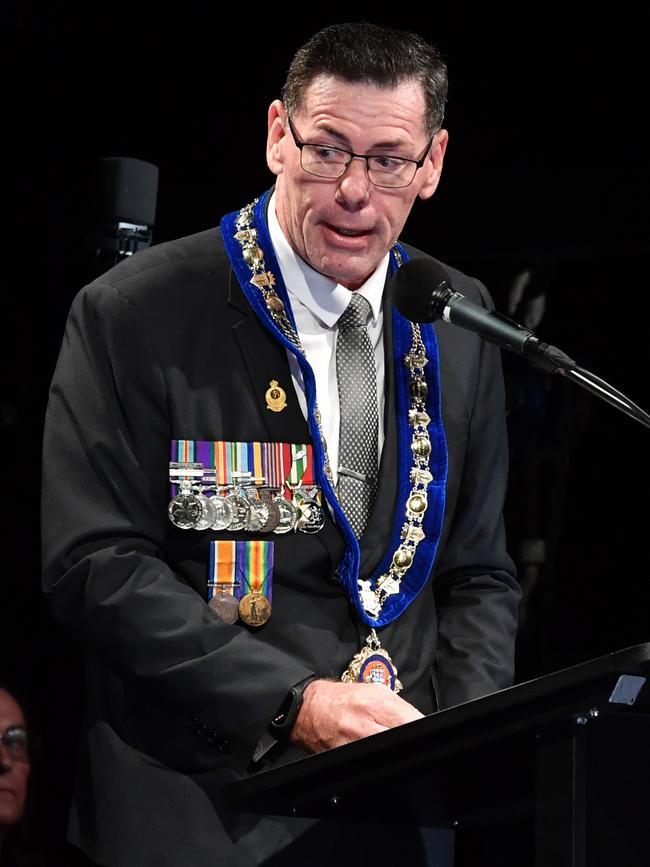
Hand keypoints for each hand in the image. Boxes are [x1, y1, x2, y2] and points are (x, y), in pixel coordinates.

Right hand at [290, 679, 423, 752]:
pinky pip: (370, 765)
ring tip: (393, 751)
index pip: (411, 721)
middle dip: (410, 744)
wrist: (308, 708)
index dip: (422, 729)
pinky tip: (376, 757)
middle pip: (401, 740)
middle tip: (410, 745)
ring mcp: (353, 742)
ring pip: (388, 756)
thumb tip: (418, 723)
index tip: (426, 734)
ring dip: (395, 755)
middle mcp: (364, 721)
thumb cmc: (342, 698)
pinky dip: (377, 763)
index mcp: (374, 701)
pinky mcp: (344, 757)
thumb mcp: (373, 691)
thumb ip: (397, 706)